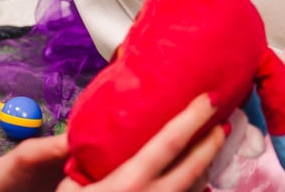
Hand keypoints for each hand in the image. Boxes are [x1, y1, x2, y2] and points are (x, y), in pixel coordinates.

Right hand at [0, 94, 224, 191]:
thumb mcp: (60, 182)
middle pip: (190, 173)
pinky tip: (192, 181)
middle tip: (224, 122)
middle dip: (210, 146)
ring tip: (213, 148)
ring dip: (204, 172)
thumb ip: (76, 157)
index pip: (168, 147)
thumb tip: (89, 129)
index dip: (191, 121)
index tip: (209, 100)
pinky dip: (188, 191)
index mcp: (125, 185)